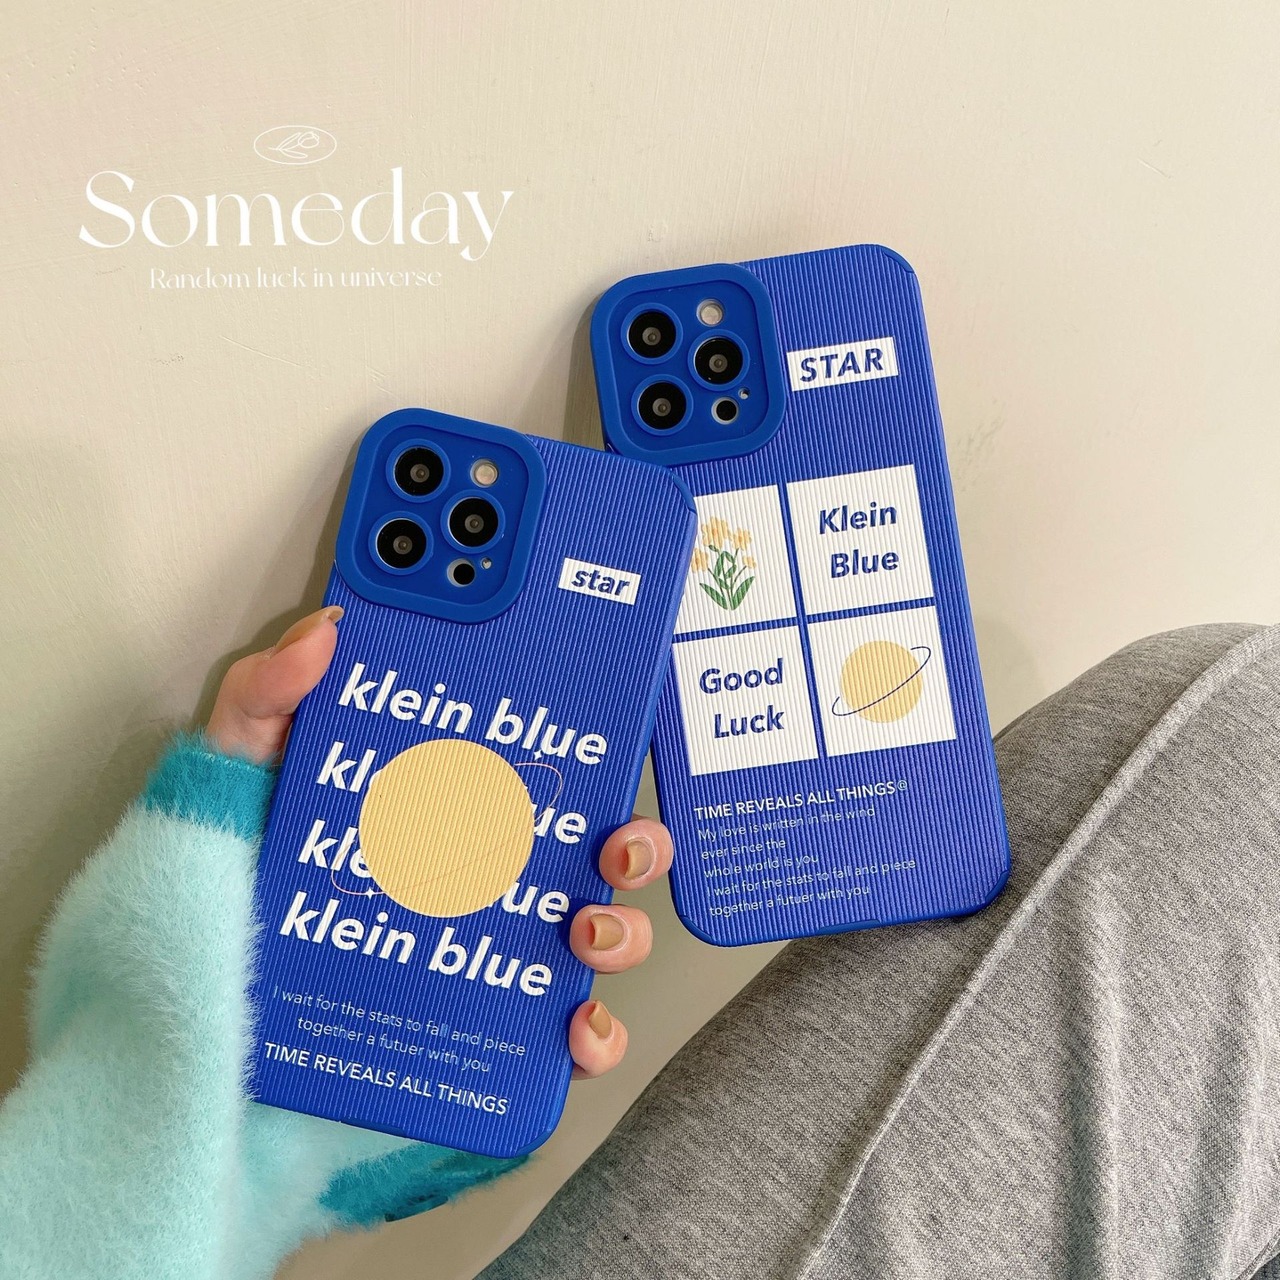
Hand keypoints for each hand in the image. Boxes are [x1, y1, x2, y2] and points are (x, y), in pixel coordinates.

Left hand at [206, 605, 673, 1081]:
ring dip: (623, 933)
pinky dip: (592, 1038)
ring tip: (584, 931)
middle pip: (598, 853)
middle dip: (638, 845)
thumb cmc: (230, 881)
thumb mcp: (239, 771)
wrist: (197, 1004)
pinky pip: (567, 1040)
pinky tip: (572, 1027)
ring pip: (603, 938)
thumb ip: (269, 694)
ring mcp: (495, 955)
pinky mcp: (484, 1033)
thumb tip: (329, 631)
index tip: (605, 736)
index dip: (593, 749)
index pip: (542, 770)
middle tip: (614, 845)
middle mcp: (488, 878)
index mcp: (450, 808)